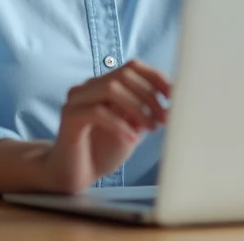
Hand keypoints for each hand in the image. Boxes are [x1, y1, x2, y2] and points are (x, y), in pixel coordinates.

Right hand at [41, 59, 171, 193]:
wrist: (72, 176)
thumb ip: (146, 114)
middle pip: (123, 75)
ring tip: (151, 128)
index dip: (155, 77)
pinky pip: (97, 112)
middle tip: (164, 118)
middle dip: (150, 95)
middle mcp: (88, 87)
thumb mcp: (132, 130)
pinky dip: (120, 124)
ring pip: (110, 88)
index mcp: (103, 85)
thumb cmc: (102, 152)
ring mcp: (76, 100)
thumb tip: (171, 103)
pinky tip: (131, 138)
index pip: (131, 67)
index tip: (173, 96)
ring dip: (137, 107)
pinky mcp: (69, 117)